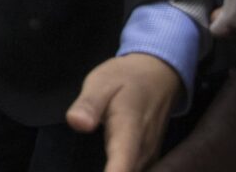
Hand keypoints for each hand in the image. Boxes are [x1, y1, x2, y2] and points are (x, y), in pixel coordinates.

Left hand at [66, 53, 181, 171]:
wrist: (158, 74)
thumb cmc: (125, 78)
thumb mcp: (101, 82)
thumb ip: (89, 104)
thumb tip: (77, 123)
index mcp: (129, 132)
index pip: (121, 167)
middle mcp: (143, 152)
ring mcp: (150, 158)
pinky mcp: (149, 160)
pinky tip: (109, 171)